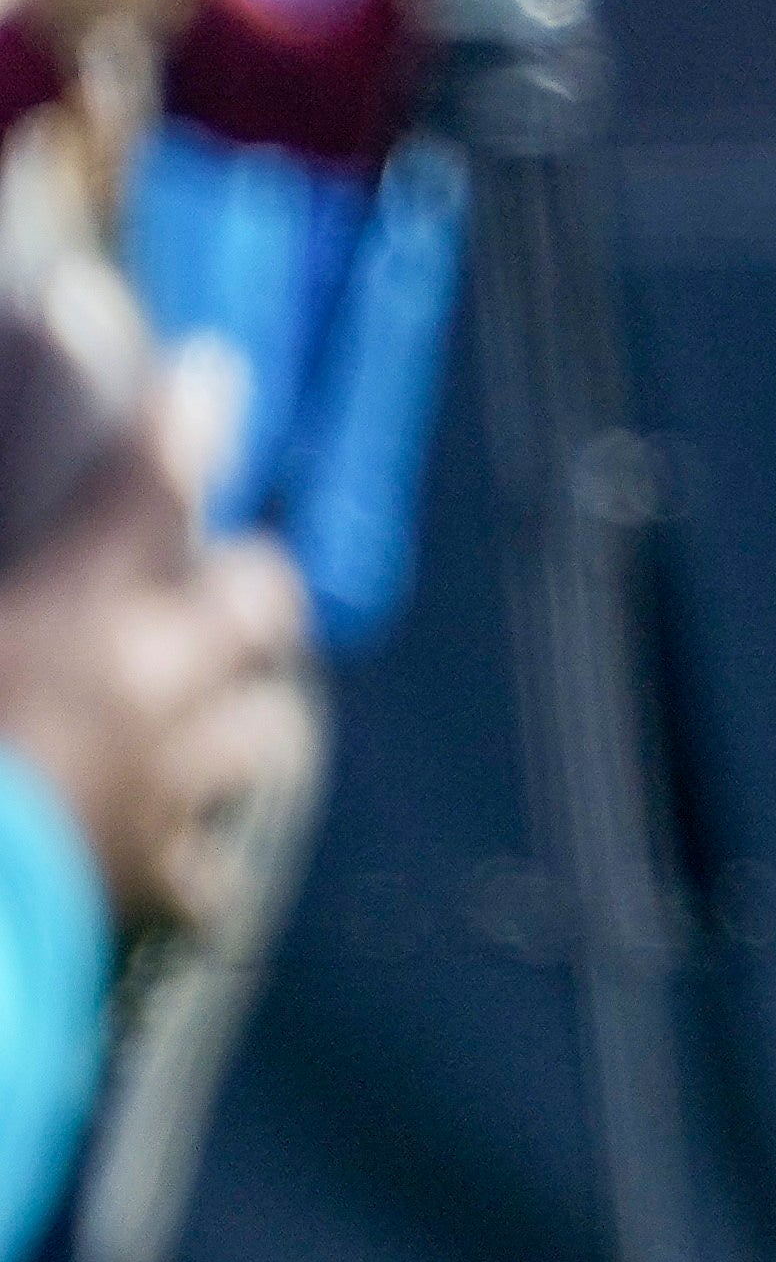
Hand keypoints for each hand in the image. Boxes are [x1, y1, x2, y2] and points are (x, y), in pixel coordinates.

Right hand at [0, 462, 308, 936]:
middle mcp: (146, 687)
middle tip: (219, 583)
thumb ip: (9, 579)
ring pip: (264, 729)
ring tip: (211, 718)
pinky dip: (188, 864)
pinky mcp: (156, 886)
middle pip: (259, 601)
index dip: (185, 424)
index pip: (148, 486)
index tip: (212, 376)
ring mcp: (164, 787)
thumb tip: (32, 608)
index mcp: (72, 613)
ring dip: (238, 716)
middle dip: (244, 587)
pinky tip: (168, 868)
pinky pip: (205, 873)